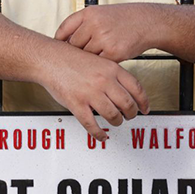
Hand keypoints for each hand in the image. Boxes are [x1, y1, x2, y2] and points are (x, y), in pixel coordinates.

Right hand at [34, 43, 149, 140]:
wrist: (50, 58)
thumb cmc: (70, 58)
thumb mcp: (98, 60)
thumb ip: (111, 73)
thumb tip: (123, 90)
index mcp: (111, 68)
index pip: (136, 88)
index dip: (143, 102)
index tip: (145, 108)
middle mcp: (104, 81)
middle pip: (127, 104)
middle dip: (131, 114)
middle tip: (129, 116)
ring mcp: (91, 93)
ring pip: (113, 115)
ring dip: (117, 122)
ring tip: (115, 122)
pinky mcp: (77, 104)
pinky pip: (92, 124)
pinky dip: (99, 133)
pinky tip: (101, 135)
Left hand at [54, 3, 163, 62]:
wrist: (148, 22)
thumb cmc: (125, 18)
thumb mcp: (101, 13)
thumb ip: (84, 24)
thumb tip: (65, 40)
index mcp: (89, 13)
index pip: (64, 29)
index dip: (61, 40)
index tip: (60, 46)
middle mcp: (94, 24)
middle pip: (73, 45)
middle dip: (77, 50)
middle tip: (80, 54)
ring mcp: (103, 39)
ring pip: (85, 56)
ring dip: (89, 58)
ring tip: (97, 54)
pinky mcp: (113, 53)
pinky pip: (98, 63)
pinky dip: (101, 63)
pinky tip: (106, 57)